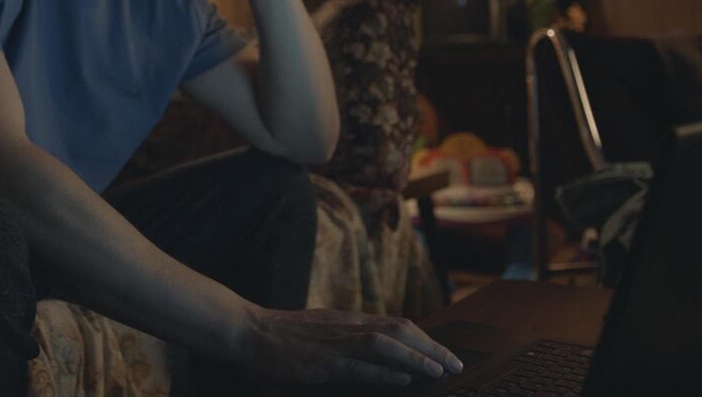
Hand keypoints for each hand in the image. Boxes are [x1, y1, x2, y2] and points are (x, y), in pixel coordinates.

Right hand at [229, 306, 463, 386]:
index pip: (397, 325)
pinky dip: (385, 373)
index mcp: (347, 321)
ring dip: (417, 358)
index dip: (425, 339)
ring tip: (440, 372)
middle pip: (401, 330)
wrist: (244, 331)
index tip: (444, 354)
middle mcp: (347, 327)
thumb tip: (370, 363)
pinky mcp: (321, 362)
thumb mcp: (317, 337)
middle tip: (457, 364)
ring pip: (387, 344)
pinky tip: (404, 380)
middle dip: (432, 348)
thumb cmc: (277, 339)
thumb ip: (343, 345)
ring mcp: (335, 343)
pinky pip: (359, 366)